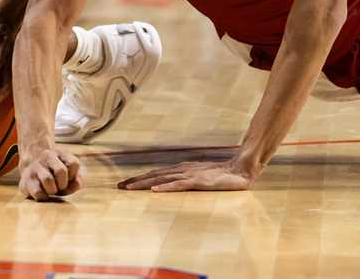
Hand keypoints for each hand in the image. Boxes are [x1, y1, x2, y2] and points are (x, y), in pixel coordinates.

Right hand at [18, 147, 82, 200]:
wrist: (32, 169)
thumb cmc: (55, 176)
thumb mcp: (67, 176)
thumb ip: (75, 182)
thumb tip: (77, 184)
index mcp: (60, 153)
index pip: (74, 163)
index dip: (73, 175)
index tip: (68, 178)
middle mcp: (47, 156)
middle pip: (61, 171)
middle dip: (63, 184)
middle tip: (59, 186)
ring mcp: (35, 166)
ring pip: (48, 180)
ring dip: (53, 190)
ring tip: (51, 190)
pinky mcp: (25, 179)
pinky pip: (38, 192)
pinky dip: (44, 197)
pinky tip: (43, 193)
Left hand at [117, 158, 257, 192]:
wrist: (241, 169)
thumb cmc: (222, 175)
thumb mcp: (201, 178)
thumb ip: (188, 180)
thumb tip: (175, 185)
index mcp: (182, 169)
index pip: (157, 173)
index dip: (140, 178)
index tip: (124, 184)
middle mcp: (182, 169)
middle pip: (154, 174)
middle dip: (135, 181)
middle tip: (118, 186)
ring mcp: (190, 174)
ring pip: (162, 179)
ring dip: (144, 183)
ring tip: (129, 188)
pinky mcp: (198, 181)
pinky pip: (178, 185)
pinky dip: (165, 187)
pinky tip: (154, 190)